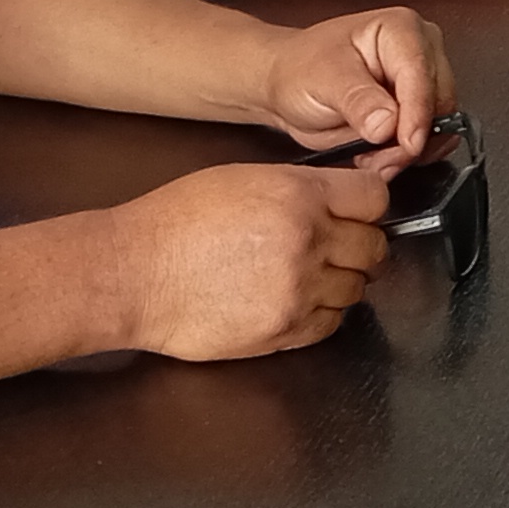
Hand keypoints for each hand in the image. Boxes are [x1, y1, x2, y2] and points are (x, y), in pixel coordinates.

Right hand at [110, 165, 389, 360]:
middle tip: (334, 245)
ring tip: (303, 273)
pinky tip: (294, 298)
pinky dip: (321, 313)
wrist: (134, 275)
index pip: (374, 198)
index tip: (359, 211)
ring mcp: (298, 290)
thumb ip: (300, 189)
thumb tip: (341, 202)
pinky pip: (331, 323)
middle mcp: (306, 241)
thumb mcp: (242, 178)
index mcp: (297, 195)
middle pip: (373, 246)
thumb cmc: (174, 224)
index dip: (368, 205)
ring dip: (339, 281)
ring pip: (356, 288)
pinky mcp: (285, 329)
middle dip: (358, 245)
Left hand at [262, 4, 450, 163]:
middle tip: (377, 157)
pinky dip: (405, 157)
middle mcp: (422, 52)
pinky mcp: (420, 110)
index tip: (407, 144)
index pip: (422, 75)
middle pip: (438, 104)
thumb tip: (388, 123)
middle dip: (409, 139)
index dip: (418, 114)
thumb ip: (357, 101)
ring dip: (406, 153)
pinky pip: (430, 142)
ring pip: (439, 128)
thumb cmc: (301, 69)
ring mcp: (423, 82)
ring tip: (370, 156)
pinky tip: (377, 155)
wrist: (287, 85)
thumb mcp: (323, 80)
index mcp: (402, 30)